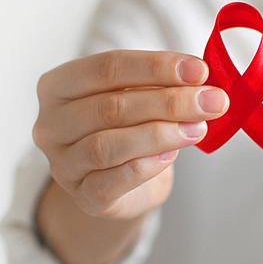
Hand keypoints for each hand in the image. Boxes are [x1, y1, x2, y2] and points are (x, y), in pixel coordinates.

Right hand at [33, 50, 228, 219]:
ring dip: (160, 133)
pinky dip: (146, 165)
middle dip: (168, 101)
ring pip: (108, 144)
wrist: (121, 185)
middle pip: (110, 106)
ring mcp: (62, 164)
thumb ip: (160, 84)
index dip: (156, 67)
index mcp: (58, 86)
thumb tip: (200, 77)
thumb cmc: (128, 128)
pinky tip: (173, 154)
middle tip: (212, 101)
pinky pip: (113, 181)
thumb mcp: (139, 97)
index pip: (106, 68)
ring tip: (198, 127)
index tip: (199, 70)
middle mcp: (50, 124)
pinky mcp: (83, 197)